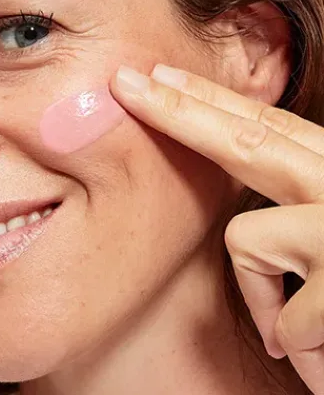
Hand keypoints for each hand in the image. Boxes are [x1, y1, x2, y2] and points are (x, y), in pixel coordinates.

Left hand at [110, 63, 323, 394]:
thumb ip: (293, 197)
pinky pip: (279, 310)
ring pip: (247, 235)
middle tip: (125, 82)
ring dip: (259, 290)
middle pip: (251, 137)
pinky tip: (317, 354)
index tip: (160, 76)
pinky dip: (288, 334)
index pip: (270, 125)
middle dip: (177, 109)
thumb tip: (233, 171)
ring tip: (295, 330)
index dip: (211, 99)